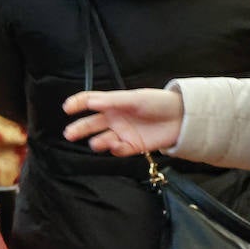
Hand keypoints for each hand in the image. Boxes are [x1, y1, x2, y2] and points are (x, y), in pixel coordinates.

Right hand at [62, 88, 183, 155]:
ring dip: (97, 141)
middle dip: (79, 128)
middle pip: (91, 124)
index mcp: (114, 104)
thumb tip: (90, 102)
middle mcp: (115, 119)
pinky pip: (118, 150)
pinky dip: (115, 149)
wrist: (183, 118)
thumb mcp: (135, 98)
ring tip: (97, 142)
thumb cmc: (159, 103)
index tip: (67, 108)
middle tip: (69, 134)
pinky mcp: (132, 146)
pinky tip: (117, 146)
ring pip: (102, 139)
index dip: (77, 103)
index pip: (90, 102)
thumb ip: (112, 101)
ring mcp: (123, 133)